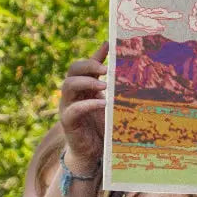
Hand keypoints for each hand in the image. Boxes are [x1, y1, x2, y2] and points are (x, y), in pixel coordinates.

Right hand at [60, 40, 108, 170]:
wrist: (93, 152)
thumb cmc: (102, 125)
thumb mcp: (110, 102)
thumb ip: (114, 87)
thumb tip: (128, 72)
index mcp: (83, 86)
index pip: (85, 63)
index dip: (96, 54)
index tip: (109, 44)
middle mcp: (72, 93)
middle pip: (73, 69)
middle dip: (89, 65)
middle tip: (106, 69)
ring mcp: (68, 106)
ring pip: (68, 85)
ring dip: (87, 82)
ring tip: (104, 85)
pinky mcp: (68, 122)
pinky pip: (73, 109)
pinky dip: (87, 104)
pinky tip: (102, 104)